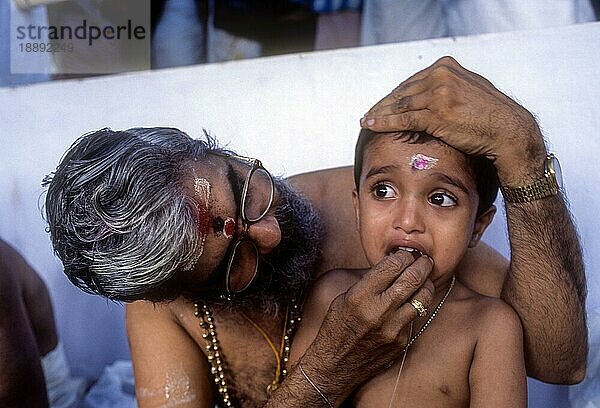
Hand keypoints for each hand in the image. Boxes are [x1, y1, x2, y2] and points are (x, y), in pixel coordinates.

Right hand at [300, 251, 433, 401]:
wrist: (335, 365)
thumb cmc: (336, 328)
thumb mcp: (344, 298)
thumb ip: (368, 282)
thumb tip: (391, 265)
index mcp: (360, 296)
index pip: (391, 266)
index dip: (403, 256)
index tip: (406, 253)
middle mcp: (379, 311)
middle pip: (412, 278)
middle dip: (422, 265)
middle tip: (425, 260)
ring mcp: (393, 328)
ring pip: (422, 298)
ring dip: (426, 284)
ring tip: (425, 278)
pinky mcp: (401, 341)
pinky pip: (415, 318)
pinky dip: (416, 306)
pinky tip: (412, 301)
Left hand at [360, 56, 546, 184]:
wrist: (508, 131)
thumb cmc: (490, 115)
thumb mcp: (467, 89)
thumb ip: (447, 87)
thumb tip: (428, 92)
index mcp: (446, 66)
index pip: (411, 82)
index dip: (393, 96)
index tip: (381, 105)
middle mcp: (440, 75)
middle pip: (402, 92)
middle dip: (383, 105)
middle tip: (369, 115)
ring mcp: (438, 93)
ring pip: (400, 105)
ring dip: (379, 115)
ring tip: (366, 122)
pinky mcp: (436, 113)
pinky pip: (403, 119)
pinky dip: (384, 123)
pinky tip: (371, 126)